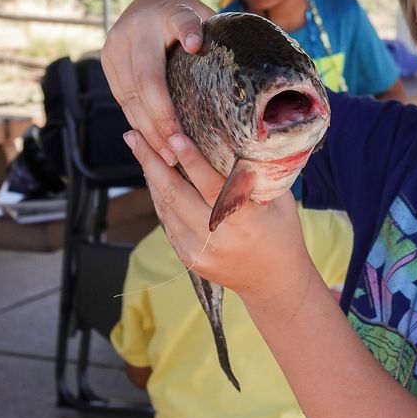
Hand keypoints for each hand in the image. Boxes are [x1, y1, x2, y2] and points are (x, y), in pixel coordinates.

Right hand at [103, 0, 213, 165]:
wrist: (149, 3)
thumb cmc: (190, 20)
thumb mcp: (206, 18)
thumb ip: (221, 36)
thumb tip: (260, 64)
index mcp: (164, 12)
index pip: (179, 23)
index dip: (187, 31)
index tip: (196, 44)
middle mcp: (132, 29)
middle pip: (146, 78)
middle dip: (161, 117)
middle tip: (179, 147)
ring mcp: (114, 48)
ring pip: (129, 96)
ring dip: (149, 130)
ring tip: (169, 156)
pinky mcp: (107, 64)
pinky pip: (123, 100)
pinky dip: (140, 124)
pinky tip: (155, 145)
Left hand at [123, 128, 307, 301]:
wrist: (272, 282)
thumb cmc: (280, 234)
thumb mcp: (279, 202)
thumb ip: (257, 175)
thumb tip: (234, 141)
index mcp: (245, 223)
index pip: (212, 187)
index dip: (191, 160)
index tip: (174, 136)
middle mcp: (217, 239)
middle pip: (175, 195)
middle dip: (152, 161)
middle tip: (135, 135)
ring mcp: (198, 251)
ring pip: (165, 206)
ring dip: (151, 175)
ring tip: (140, 147)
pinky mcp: (187, 256)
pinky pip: (167, 220)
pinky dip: (160, 196)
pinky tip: (154, 175)